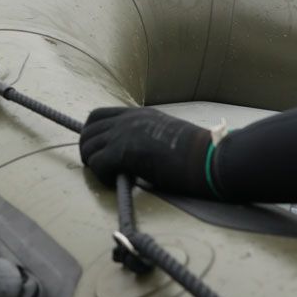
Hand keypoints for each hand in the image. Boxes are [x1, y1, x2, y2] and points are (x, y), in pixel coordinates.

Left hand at [79, 106, 216, 196]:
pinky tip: (118, 182)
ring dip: (94, 165)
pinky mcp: (124, 152)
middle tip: (101, 169)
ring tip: (112, 177)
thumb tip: (135, 156)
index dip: (92, 134)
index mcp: (139, 114)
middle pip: (87, 131)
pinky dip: (102, 176)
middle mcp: (128, 119)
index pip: (98, 116)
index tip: (98, 151)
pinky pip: (97, 163)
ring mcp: (124, 133)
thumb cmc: (197, 153)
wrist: (208, 158)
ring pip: (88, 147)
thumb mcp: (167, 135)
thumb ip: (146, 139)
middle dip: (88, 151)